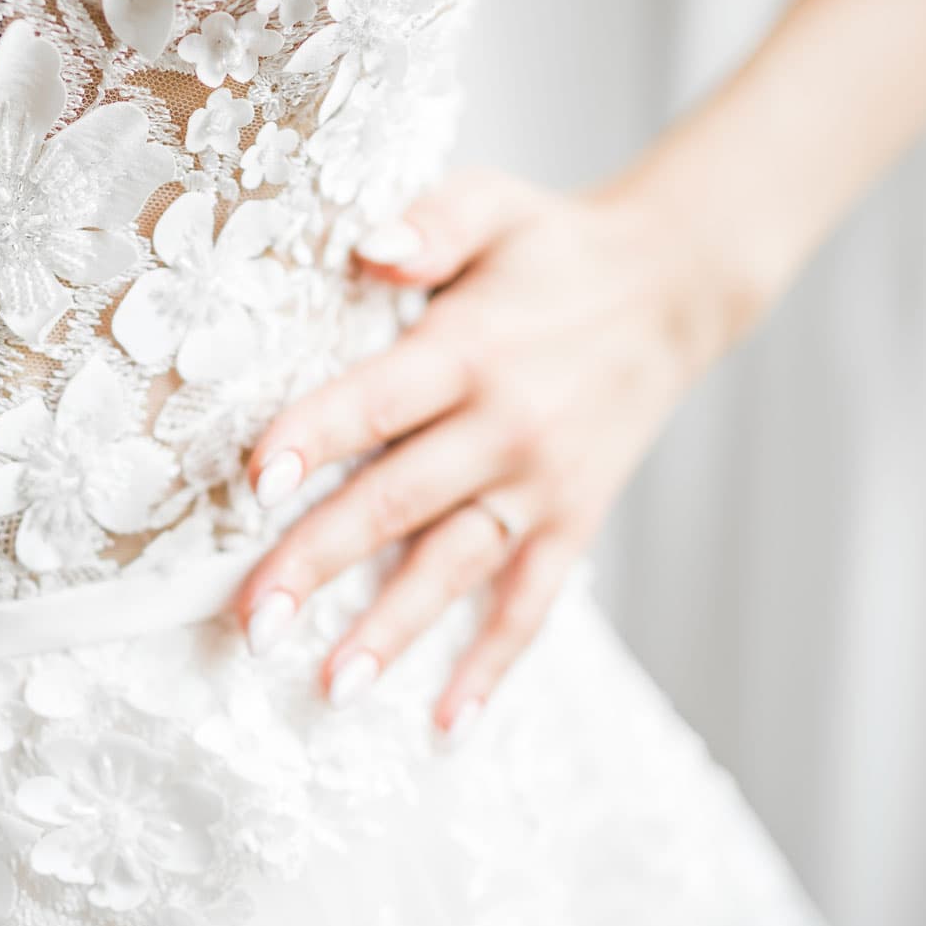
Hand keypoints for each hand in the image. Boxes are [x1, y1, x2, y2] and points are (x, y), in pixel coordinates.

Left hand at [232, 169, 729, 734]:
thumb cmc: (553, 246)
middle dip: (319, 561)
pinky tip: (447, 720)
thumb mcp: (494, 205)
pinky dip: (493, 664)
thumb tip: (369, 244)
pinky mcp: (573, 520)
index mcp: (470, 349)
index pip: (378, 399)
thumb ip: (429, 222)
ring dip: (393, 630)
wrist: (673, 287)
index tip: (255, 480)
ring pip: (455, 567)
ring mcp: (542, 484)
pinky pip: (532, 602)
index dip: (316, 436)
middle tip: (252, 620)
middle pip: (398, 501)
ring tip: (331, 684)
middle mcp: (505, 426)